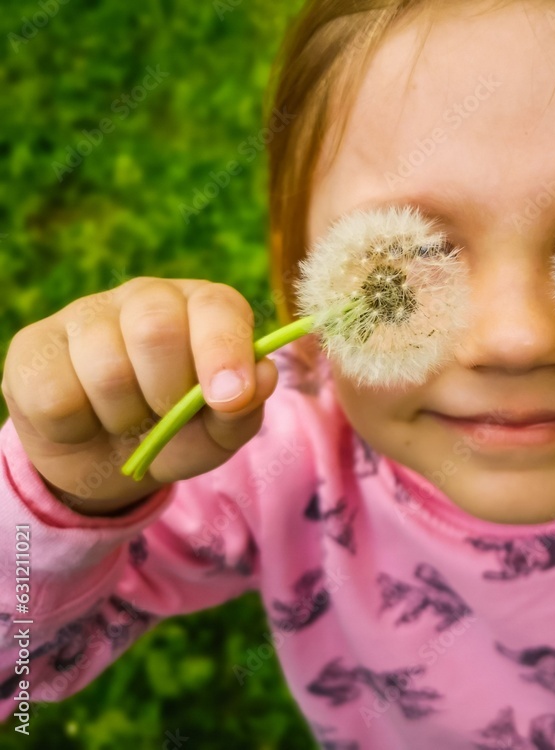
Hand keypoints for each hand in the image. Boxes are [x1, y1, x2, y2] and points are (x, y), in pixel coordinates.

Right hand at [1, 278, 278, 515]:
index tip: (230, 397)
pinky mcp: (35, 345)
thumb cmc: (179, 434)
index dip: (225, 351)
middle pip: (157, 329)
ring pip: (105, 367)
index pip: (217, 307)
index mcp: (205, 307)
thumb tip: (263, 376)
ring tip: (127, 421)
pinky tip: (85, 420)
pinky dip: (77, 428)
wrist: (108, 462)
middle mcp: (148, 297)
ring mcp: (86, 314)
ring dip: (123, 418)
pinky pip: (56, 396)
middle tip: (164, 416)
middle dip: (167, 393)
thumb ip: (245, 408)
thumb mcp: (220, 432)